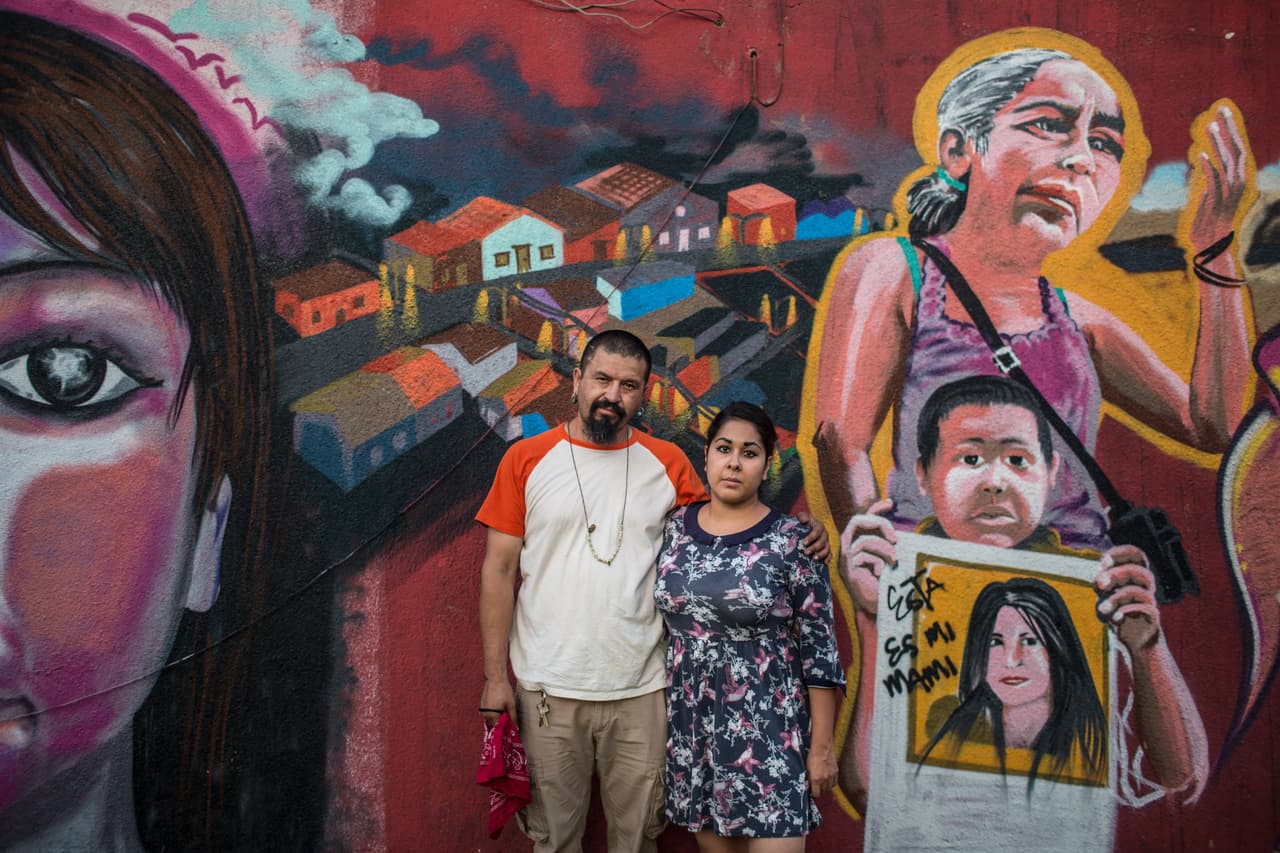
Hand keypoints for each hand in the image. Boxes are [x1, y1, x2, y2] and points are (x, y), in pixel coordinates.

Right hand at [480, 677, 516, 725]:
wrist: (495, 678)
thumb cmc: (504, 690)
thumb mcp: (511, 704)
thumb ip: (513, 717)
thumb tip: (515, 727)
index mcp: (492, 715)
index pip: (498, 728)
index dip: (505, 728)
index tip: (511, 727)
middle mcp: (485, 714)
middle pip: (494, 723)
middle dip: (502, 722)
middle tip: (510, 717)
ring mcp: (483, 709)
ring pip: (492, 718)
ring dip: (498, 716)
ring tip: (505, 709)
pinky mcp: (482, 704)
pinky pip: (489, 712)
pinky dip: (494, 711)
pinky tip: (500, 705)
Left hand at [795, 510, 830, 560]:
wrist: (805, 527)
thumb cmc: (803, 522)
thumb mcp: (802, 516)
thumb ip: (802, 516)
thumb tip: (804, 520)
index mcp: (819, 526)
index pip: (817, 531)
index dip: (811, 537)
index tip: (804, 543)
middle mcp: (824, 534)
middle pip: (822, 542)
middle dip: (814, 548)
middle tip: (806, 553)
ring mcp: (826, 542)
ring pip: (826, 548)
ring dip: (821, 554)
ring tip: (814, 559)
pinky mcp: (826, 548)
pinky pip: (829, 554)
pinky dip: (828, 558)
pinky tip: (824, 563)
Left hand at [807, 740, 837, 797]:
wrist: (822, 747)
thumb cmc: (812, 756)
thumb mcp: (807, 768)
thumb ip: (809, 778)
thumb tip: (809, 785)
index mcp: (816, 779)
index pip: (816, 794)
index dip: (814, 794)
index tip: (812, 792)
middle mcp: (824, 779)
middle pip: (823, 792)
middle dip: (820, 791)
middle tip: (816, 787)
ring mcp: (831, 776)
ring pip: (830, 788)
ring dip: (826, 788)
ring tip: (822, 784)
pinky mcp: (836, 772)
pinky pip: (834, 782)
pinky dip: (831, 783)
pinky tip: (828, 780)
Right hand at [841, 499, 896, 616]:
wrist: (880, 609)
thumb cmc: (887, 585)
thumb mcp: (891, 559)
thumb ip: (890, 546)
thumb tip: (899, 533)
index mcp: (858, 545)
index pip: (863, 520)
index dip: (875, 509)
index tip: (890, 504)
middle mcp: (848, 549)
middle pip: (856, 521)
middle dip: (877, 523)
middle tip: (895, 538)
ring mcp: (846, 558)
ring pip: (863, 540)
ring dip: (883, 548)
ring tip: (895, 560)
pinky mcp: (847, 567)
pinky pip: (862, 554)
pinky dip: (876, 561)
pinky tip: (881, 573)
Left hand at [1095, 545, 1160, 651]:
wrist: (1132, 637)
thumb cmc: (1116, 610)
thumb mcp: (1104, 593)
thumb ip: (1101, 582)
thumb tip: (1101, 580)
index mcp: (1133, 575)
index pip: (1136, 554)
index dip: (1121, 553)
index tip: (1104, 562)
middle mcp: (1144, 586)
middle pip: (1140, 571)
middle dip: (1117, 575)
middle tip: (1101, 585)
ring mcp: (1149, 602)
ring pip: (1142, 591)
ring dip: (1118, 597)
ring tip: (1103, 609)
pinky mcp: (1152, 618)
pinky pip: (1147, 610)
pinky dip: (1128, 612)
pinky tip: (1116, 618)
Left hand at [1188, 103, 1249, 265]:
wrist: (1210, 245)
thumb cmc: (1208, 220)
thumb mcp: (1210, 195)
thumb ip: (1211, 179)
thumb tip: (1205, 163)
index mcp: (1238, 179)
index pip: (1239, 148)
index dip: (1232, 129)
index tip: (1223, 111)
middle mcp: (1239, 183)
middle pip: (1237, 149)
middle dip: (1230, 128)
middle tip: (1220, 108)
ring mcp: (1230, 193)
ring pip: (1226, 162)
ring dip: (1217, 143)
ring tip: (1209, 126)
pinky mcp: (1218, 202)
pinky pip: (1214, 181)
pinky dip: (1208, 166)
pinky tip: (1199, 154)